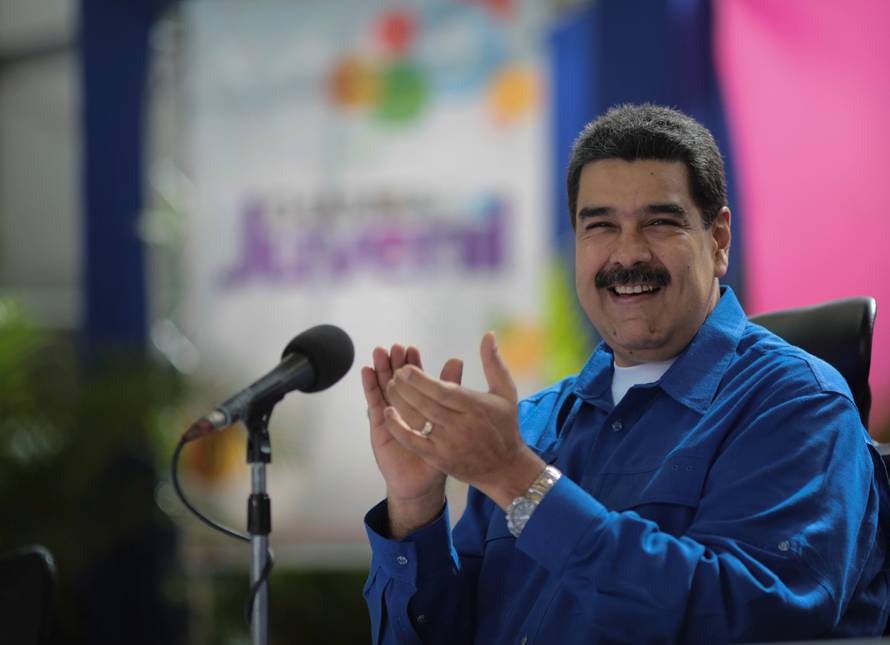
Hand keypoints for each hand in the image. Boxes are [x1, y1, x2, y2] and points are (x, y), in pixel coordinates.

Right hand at [361, 343, 462, 537]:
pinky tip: (367, 372)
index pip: (417, 379)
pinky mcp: (380, 424)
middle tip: (395, 347)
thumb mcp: (448, 420)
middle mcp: (405, 406)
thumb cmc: (438, 451)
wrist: (422, 481)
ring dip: (381, 369)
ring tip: (380, 352)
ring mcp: (390, 413)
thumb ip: (450, 390)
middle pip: (397, 379)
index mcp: (422, 404)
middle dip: (396, 362)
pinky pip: (374, 402)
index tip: (411, 348)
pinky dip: (370, 387)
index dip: (413, 364)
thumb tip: (457, 360)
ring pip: (384, 386)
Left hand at [383, 332, 544, 509]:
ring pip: (418, 421)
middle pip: (426, 405)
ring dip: (400, 402)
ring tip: (389, 386)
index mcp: (475, 408)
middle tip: (394, 373)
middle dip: (406, 388)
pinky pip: (414, 442)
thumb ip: (494, 362)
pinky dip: (398, 428)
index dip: (422, 380)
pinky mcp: (439, 459)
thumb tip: (488, 335)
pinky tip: (387, 413)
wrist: (504, 468)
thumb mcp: (505, 392)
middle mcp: (461, 427)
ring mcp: (449, 444)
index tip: (406, 368)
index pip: (444, 392)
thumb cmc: (504, 425)